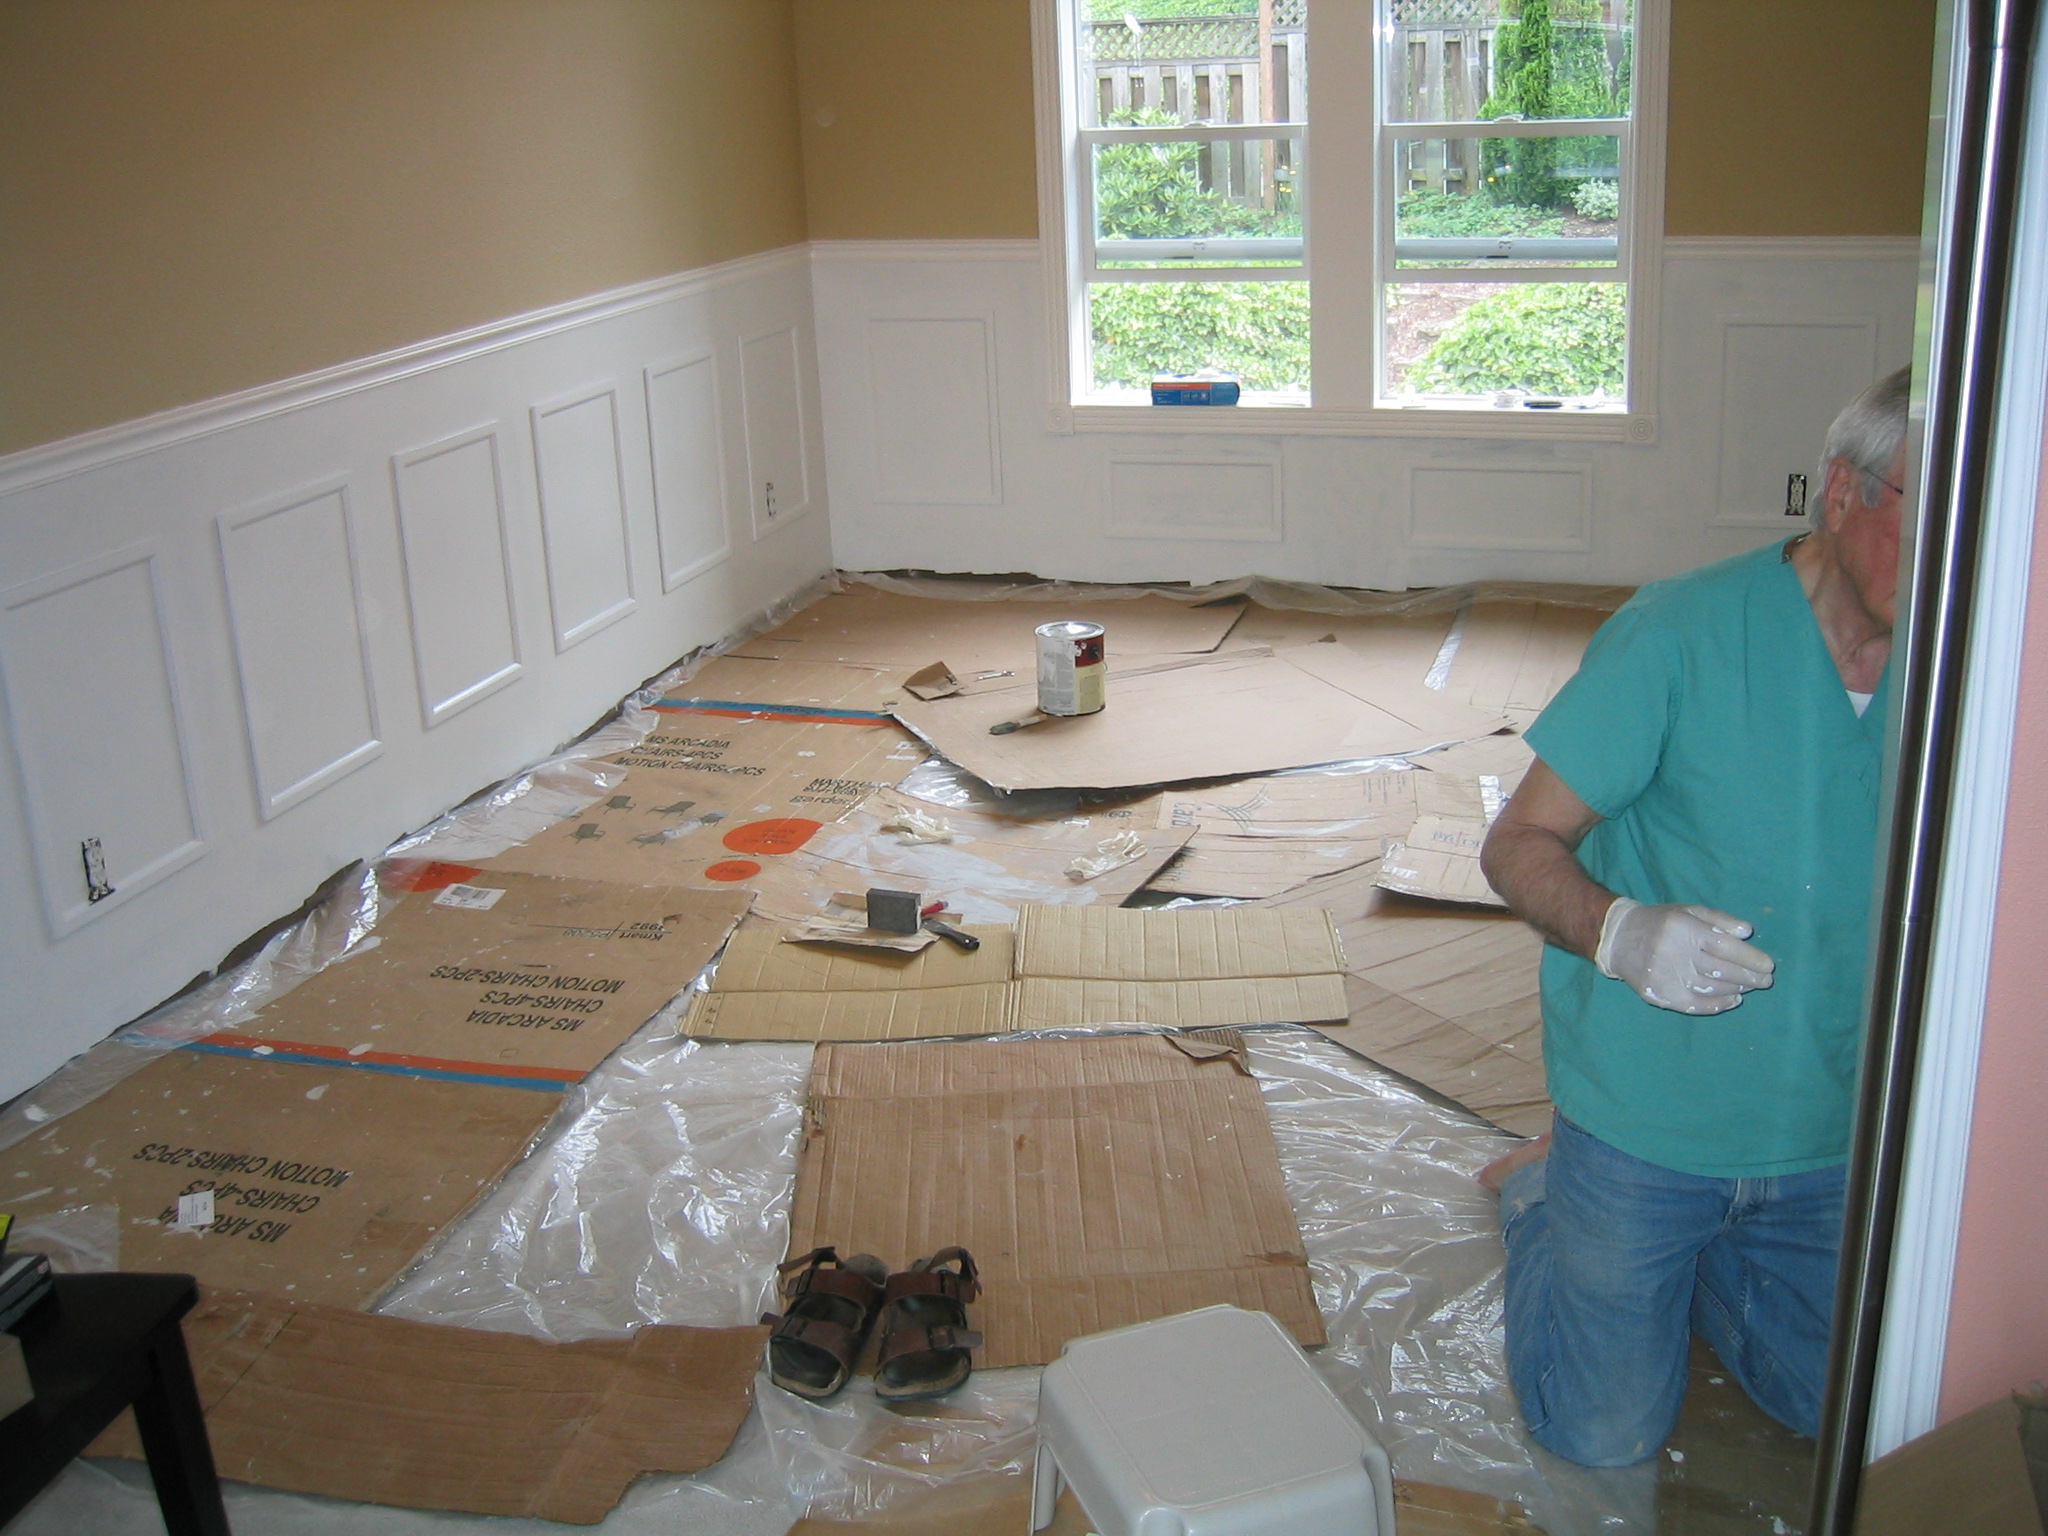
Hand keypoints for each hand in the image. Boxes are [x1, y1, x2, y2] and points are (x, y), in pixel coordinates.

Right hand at [1594, 898, 1774, 1014]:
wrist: (1618, 939)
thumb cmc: (1661, 923)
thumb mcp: (1689, 911)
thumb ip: (1720, 920)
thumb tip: (1748, 933)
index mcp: (1683, 929)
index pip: (1725, 947)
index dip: (1750, 958)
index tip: (1768, 966)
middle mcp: (1674, 953)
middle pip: (1721, 970)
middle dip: (1749, 977)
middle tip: (1765, 980)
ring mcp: (1665, 977)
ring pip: (1711, 989)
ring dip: (1736, 989)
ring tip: (1749, 987)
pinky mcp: (1659, 995)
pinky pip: (1695, 1005)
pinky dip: (1718, 1005)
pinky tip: (1732, 999)